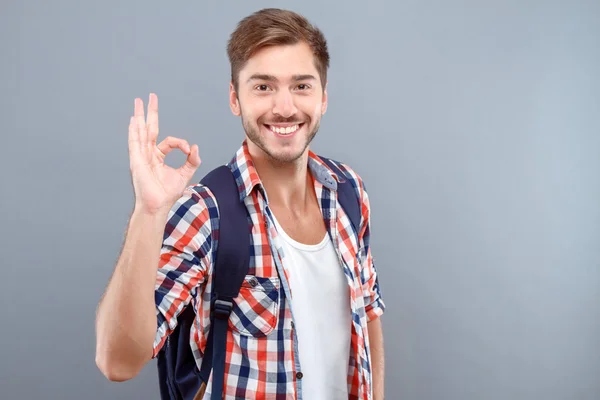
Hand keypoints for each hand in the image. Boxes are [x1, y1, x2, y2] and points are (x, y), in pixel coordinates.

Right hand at [128, 93, 200, 214]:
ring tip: (138, 101)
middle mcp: (147, 154)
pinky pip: (134, 142)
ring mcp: (140, 156)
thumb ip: (192, 161)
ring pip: (140, 131)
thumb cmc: (167, 194)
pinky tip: (134, 119)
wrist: (158, 205)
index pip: (169, 141)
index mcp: (157, 157)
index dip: (180, 143)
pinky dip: (134, 131)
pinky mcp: (136, 160)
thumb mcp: (185, 174)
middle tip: (150, 97)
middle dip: (150, 112)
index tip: (188, 150)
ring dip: (139, 116)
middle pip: (148, 128)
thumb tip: (195, 147)